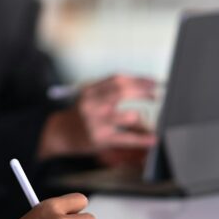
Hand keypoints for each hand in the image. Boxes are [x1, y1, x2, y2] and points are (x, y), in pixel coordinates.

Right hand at [37, 74, 158, 158]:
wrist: (61, 134)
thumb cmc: (82, 115)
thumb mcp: (91, 97)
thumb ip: (111, 91)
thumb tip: (142, 87)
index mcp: (91, 90)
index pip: (117, 79)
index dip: (138, 79)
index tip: (153, 81)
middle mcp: (92, 104)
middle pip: (122, 92)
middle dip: (143, 91)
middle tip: (157, 94)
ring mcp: (96, 122)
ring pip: (128, 116)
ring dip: (141, 117)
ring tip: (146, 120)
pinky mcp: (101, 139)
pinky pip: (126, 138)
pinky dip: (142, 139)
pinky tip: (152, 139)